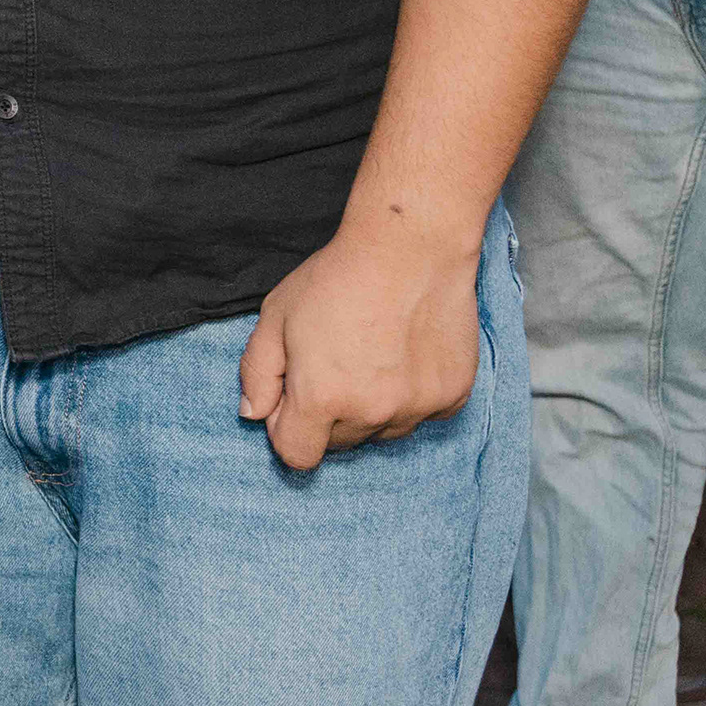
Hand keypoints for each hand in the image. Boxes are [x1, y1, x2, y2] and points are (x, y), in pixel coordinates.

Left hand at [238, 217, 483, 470]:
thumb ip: (257, 372)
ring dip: (369, 408)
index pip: (296, 454)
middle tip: (331, 362)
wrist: (410, 251)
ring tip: (369, 354)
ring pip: (381, 432)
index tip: (291, 397)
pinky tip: (403, 354)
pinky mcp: (451, 398)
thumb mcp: (275, 316)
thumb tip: (253, 415)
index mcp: (321, 398)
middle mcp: (372, 413)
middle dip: (325, 414)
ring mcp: (416, 408)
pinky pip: (420, 416)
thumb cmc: (335, 279)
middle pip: (338, 443)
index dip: (285, 427)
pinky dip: (408, 396)